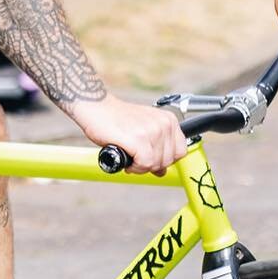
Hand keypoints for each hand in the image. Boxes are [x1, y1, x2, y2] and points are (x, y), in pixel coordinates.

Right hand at [69, 95, 188, 175]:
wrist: (96, 107)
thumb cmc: (117, 119)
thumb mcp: (144, 130)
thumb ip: (157, 148)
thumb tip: (162, 171)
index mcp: (169, 120)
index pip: (180, 151)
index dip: (164, 159)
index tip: (150, 157)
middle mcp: (163, 124)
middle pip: (168, 161)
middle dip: (151, 165)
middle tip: (135, 157)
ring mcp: (152, 131)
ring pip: (156, 164)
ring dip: (141, 166)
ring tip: (129, 154)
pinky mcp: (138, 139)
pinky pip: (145, 164)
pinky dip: (135, 167)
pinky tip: (127, 158)